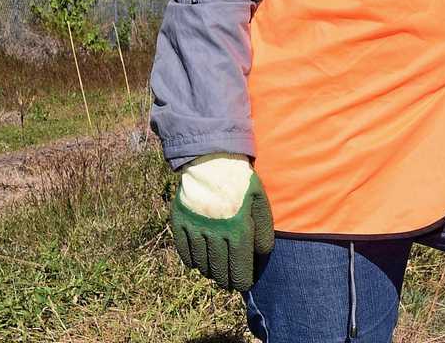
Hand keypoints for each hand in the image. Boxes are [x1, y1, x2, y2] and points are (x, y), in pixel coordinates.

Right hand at [170, 153, 274, 290]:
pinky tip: (198, 262)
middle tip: (229, 283)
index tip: (243, 285)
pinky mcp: (180, 221)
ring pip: (201, 262)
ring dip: (209, 271)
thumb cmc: (240, 181)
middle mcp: (215, 231)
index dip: (241, 279)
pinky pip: (184, 250)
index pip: (239, 265)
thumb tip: (262, 253)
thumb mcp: (259, 200)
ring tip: (215, 273)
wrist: (211, 159)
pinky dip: (191, 260)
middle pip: (219, 268)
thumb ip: (264, 228)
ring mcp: (195, 227)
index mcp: (238, 227)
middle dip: (226, 280)